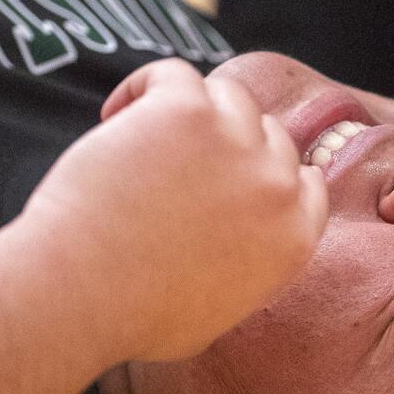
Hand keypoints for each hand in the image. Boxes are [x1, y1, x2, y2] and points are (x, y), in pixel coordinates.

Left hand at [26, 59, 327, 362]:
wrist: (86, 294)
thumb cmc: (133, 319)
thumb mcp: (217, 314)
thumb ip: (246, 272)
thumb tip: (232, 250)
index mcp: (292, 238)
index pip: (307, 182)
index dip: (271, 171)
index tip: (233, 174)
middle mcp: (276, 186)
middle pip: (268, 135)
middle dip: (228, 144)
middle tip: (174, 159)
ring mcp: (235, 142)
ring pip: (228, 97)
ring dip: (191, 111)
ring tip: (140, 135)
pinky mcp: (186, 109)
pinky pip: (172, 73)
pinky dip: (141, 89)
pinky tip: (112, 116)